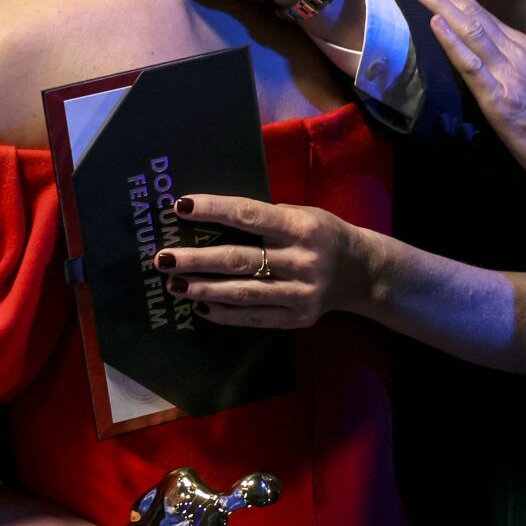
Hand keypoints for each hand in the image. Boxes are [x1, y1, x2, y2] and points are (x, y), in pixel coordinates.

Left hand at [156, 194, 371, 328]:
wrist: (362, 272)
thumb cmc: (322, 234)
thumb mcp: (302, 214)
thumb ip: (264, 218)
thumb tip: (208, 218)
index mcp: (302, 228)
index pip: (249, 216)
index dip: (214, 210)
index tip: (181, 207)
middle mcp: (302, 261)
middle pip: (239, 260)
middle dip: (197, 260)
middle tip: (163, 258)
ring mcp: (300, 293)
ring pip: (242, 293)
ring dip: (203, 289)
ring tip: (173, 284)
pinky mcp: (297, 318)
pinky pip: (254, 317)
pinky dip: (224, 313)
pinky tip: (200, 305)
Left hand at [404, 0, 525, 205]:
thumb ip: (525, 70)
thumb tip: (506, 65)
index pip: (485, 19)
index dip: (455, 4)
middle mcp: (518, 55)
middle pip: (473, 16)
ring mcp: (510, 74)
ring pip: (470, 30)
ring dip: (438, 7)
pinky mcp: (501, 99)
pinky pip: (471, 65)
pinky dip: (451, 42)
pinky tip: (434, 25)